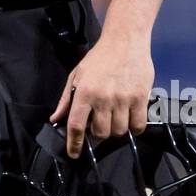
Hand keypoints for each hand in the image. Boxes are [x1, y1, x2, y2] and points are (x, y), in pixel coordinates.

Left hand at [49, 37, 154, 158]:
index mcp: (84, 92)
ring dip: (116, 129)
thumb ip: (66, 100)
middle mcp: (103, 98)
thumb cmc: (98, 58)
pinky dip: (134, 128)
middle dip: (98, 133)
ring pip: (119, 132)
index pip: (76, 125)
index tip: (73, 154)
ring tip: (114, 117)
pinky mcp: (140, 98)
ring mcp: (123, 99)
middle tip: (100, 122)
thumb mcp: (76, 75)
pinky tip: (130, 118)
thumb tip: (55, 120)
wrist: (125, 41)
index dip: (74, 143)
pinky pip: (138, 126)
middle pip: (100, 133)